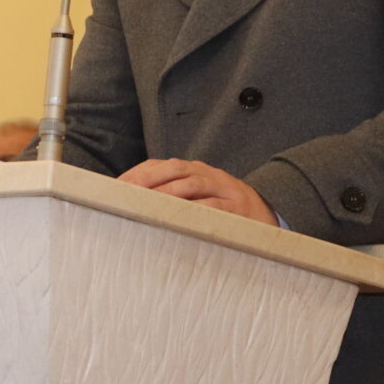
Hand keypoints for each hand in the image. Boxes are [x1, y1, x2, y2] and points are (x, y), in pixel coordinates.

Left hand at [120, 158, 277, 225]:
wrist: (267, 213)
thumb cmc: (222, 207)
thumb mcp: (197, 195)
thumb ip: (169, 194)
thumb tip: (130, 202)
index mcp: (193, 169)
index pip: (159, 165)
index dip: (137, 173)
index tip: (116, 187)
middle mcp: (207, 173)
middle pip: (173, 170)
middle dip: (147, 180)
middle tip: (126, 194)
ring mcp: (223, 188)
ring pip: (192, 185)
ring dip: (167, 194)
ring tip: (147, 204)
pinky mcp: (236, 207)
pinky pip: (213, 207)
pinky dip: (195, 211)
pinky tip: (178, 218)